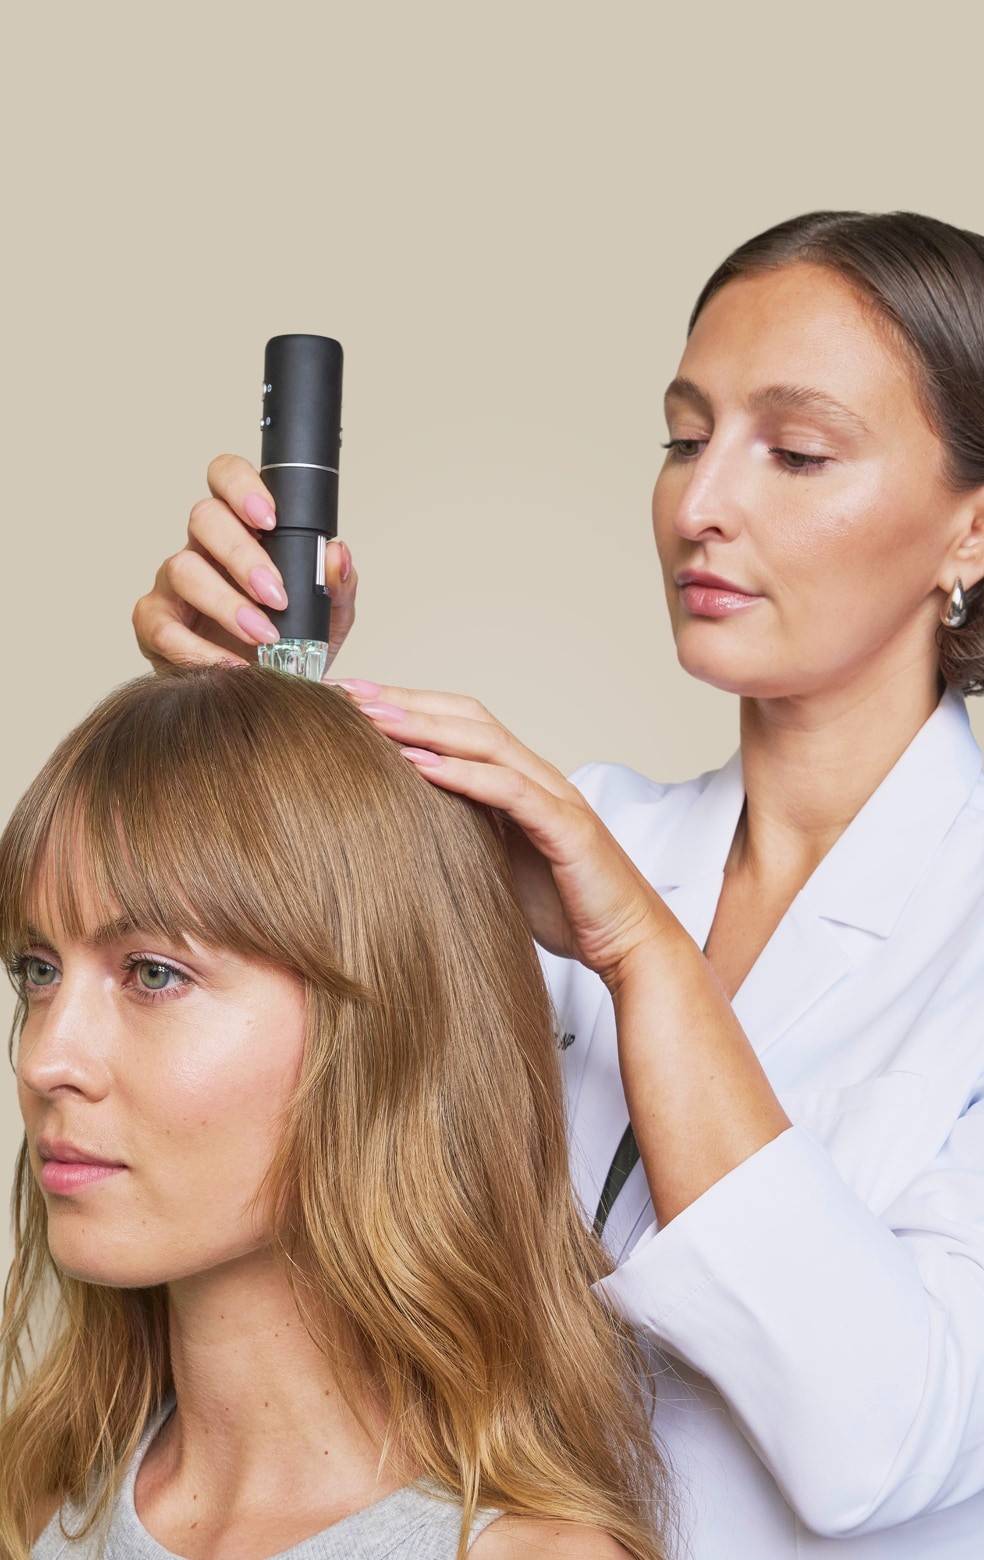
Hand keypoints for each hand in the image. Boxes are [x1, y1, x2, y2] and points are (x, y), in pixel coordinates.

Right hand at [133, 454, 357, 671]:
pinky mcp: (156, 625)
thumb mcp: (328, 618)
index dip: (241, 486)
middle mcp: (203, 549)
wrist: (268, 696)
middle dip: (242, 554)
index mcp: (242, 530)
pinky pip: (163, 627)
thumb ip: (336, 586)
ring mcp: (175, 585)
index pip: (227, 479)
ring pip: (182, 568)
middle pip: (204, 518)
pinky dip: (197, 649)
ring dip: (226, 602)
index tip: (271, 518)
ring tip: (263, 634)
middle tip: (276, 593)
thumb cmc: (291, 645)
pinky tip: (232, 665)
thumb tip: (336, 555)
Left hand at [331, 680, 681, 985]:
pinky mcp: (568, 830)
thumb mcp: (495, 863)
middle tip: (345, 694)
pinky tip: (419, 765)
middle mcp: (538, 777)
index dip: (406, 707)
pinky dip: (463, 774)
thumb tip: (400, 822)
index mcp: (520, 782)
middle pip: (467, 718)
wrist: (629, 945)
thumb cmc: (564, 909)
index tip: (349, 703)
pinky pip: (511, 791)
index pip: (458, 725)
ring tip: (372, 719)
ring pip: (487, 742)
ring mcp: (556, 798)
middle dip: (404, 701)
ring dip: (425, 726)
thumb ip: (461, 833)